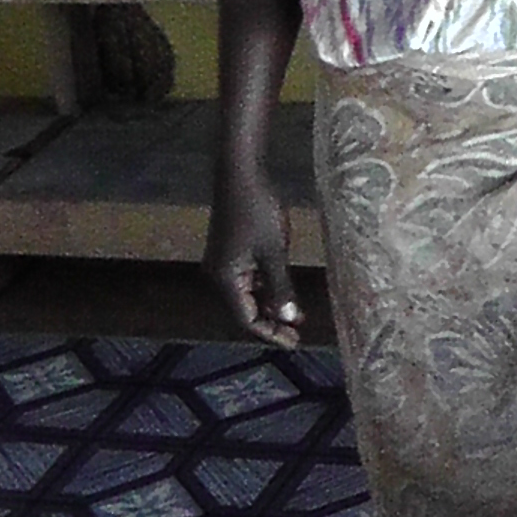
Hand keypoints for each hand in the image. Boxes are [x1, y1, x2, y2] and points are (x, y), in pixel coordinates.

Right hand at [204, 167, 303, 349]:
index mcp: (223, 280)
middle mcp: (218, 276)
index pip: (246, 319)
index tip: (294, 343)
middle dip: (272, 321)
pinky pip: (249, 279)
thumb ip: (281, 287)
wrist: (241, 173)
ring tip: (297, 317)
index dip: (271, 333)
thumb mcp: (274, 252)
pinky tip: (285, 292)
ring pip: (249, 294)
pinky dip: (267, 287)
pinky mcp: (231, 252)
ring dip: (272, 304)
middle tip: (298, 334)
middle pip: (245, 309)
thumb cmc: (258, 210)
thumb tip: (288, 319)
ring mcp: (223, 263)